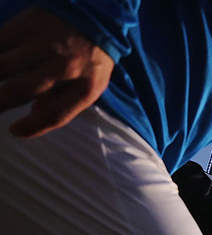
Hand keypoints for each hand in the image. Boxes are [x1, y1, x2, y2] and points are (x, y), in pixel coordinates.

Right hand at [0, 9, 114, 137]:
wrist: (95, 19)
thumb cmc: (87, 63)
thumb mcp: (88, 88)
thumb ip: (60, 108)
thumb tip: (25, 125)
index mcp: (83, 86)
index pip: (55, 114)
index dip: (32, 126)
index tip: (13, 130)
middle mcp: (64, 65)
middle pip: (19, 90)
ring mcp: (43, 43)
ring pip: (2, 66)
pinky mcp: (27, 25)